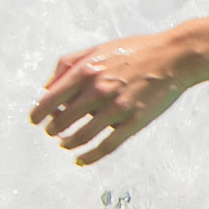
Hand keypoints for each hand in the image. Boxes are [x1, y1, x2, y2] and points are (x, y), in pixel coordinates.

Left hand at [33, 27, 201, 164]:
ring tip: (65, 144)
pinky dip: (89, 157)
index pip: (51, 99)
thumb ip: (69, 64)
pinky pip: (106, 146)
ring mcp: (117, 108)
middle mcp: (98, 90)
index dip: (38, 114)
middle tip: (52, 132)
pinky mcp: (134, 122)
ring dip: (68, 143)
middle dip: (53, 130)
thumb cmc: (134, 51)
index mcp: (87, 71)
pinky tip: (80, 160)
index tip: (35, 120)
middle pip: (63, 121)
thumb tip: (47, 87)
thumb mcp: (98, 48)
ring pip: (81, 136)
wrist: (173, 57)